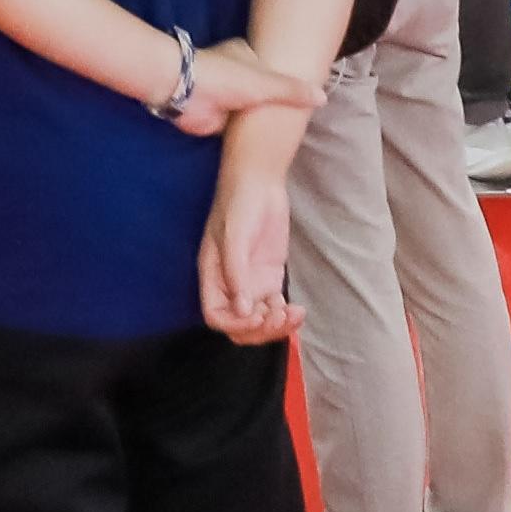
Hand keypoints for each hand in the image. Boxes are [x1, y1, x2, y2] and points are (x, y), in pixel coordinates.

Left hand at [176, 39, 321, 127]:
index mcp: (246, 55)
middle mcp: (236, 75)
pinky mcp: (219, 119)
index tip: (307, 90)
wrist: (184, 93)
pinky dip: (251, 136)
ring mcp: (227, 97)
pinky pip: (240, 129)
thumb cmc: (225, 77)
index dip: (288, 78)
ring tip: (291, 133)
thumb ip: (294, 91)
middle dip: (276, 103)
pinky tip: (269, 146)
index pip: (273, 67)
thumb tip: (323, 97)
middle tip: (301, 118)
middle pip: (263, 91)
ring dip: (262, 121)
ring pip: (252, 111)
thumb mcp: (267, 82)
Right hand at [196, 166, 300, 345]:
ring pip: (259, 319)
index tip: (257, 316)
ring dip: (276, 326)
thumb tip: (242, 310)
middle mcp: (230, 284)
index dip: (235, 323)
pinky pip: (275, 307)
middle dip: (259, 329)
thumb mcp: (234, 238)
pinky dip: (286, 316)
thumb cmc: (239, 205)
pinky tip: (298, 310)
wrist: (259, 182)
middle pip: (239, 324)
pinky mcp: (269, 277)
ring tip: (294, 314)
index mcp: (213, 276)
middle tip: (279, 317)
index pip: (216, 315)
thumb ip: (236, 275)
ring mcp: (251, 282)